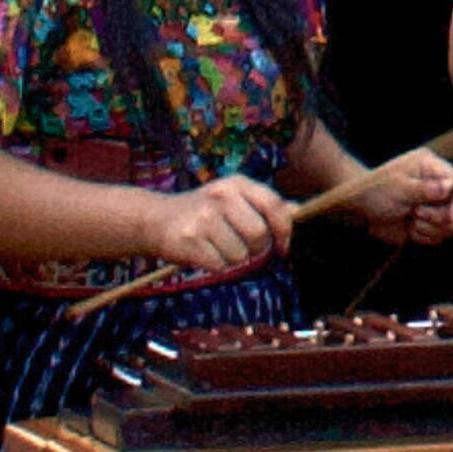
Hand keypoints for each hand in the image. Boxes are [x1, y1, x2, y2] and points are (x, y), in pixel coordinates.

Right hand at [147, 175, 294, 271]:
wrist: (155, 218)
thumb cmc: (203, 212)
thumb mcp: (234, 199)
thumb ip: (264, 205)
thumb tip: (298, 210)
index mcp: (237, 184)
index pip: (275, 206)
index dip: (285, 231)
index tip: (283, 248)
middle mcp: (221, 196)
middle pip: (260, 235)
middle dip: (256, 250)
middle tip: (243, 249)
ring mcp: (203, 217)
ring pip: (240, 255)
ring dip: (234, 260)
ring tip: (218, 248)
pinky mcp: (189, 239)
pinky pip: (220, 266)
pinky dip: (217, 267)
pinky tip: (204, 255)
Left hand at [356, 149, 452, 245]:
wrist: (357, 211)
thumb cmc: (374, 191)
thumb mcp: (399, 187)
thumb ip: (426, 189)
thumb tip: (451, 187)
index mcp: (430, 167)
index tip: (452, 217)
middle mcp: (435, 185)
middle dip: (437, 216)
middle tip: (416, 213)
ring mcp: (432, 205)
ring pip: (448, 225)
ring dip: (428, 227)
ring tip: (410, 218)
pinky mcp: (427, 223)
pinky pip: (437, 236)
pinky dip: (423, 236)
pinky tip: (409, 228)